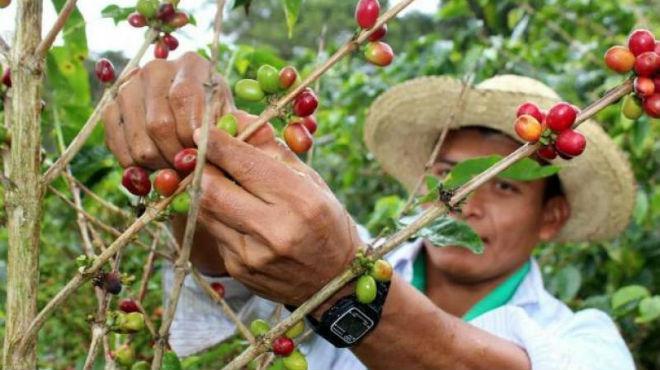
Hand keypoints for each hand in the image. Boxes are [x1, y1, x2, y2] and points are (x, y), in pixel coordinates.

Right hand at [102, 52, 236, 168]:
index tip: (203, 156)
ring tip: (174, 167)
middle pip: (158, 123)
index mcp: (191, 65)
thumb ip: (230, 129)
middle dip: (176, 156)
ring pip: (139, 140)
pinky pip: (117, 144)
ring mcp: (129, 87)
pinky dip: (135, 165)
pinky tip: (154, 166)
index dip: (192, 135)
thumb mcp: (230, 116)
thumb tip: (217, 146)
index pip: (184, 99)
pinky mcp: (111, 107)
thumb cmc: (215, 115)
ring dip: (158, 164)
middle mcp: (156, 69)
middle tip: (189, 169)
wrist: (191, 111)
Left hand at [194, 126, 362, 304]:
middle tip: (200, 156)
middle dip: (201, 167)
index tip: (203, 132)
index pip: (244, 164)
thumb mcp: (310, 181)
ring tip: (215, 180)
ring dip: (203, 191)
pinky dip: (216, 216)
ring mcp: (253, 254)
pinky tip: (232, 212)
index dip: (217, 144)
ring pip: (205, 211)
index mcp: (299, 201)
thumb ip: (272, 150)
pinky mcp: (239, 269)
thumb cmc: (327, 223)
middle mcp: (274, 229)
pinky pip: (214, 232)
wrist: (335, 282)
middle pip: (212, 189)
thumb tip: (236, 121)